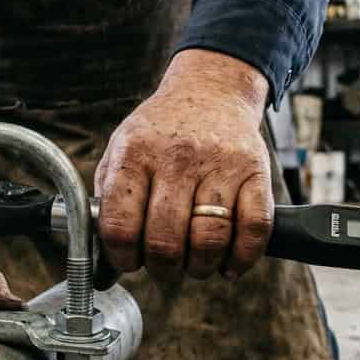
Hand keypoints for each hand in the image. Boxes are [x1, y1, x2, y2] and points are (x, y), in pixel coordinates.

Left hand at [95, 49, 272, 281]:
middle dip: (162, 269)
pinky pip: (254, 229)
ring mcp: (220, 164)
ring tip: (194, 264)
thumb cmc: (159, 134)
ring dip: (199, 268)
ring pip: (209, 240)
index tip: (129, 261)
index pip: (120, 226)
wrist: (211, 90)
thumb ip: (109, 203)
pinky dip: (242, 258)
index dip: (122, 257)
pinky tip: (227, 263)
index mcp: (135, 155)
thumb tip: (104, 266)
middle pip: (166, 240)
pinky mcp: (256, 171)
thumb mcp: (121, 152)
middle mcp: (177, 158)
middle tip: (164, 266)